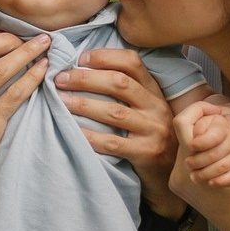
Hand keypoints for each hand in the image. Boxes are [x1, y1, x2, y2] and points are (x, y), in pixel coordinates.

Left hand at [54, 48, 181, 216]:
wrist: (169, 173)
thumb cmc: (148, 135)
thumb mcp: (145, 108)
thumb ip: (124, 89)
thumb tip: (83, 67)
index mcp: (154, 90)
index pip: (132, 62)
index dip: (105, 56)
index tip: (81, 58)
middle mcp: (157, 107)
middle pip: (119, 83)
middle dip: (86, 79)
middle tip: (60, 79)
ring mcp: (154, 130)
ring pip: (114, 112)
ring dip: (83, 104)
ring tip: (60, 101)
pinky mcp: (147, 153)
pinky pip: (113, 143)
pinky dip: (90, 136)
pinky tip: (73, 131)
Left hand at [169, 101, 229, 230]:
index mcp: (191, 166)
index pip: (183, 122)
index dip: (203, 109)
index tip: (224, 113)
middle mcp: (177, 173)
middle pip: (187, 132)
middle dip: (210, 127)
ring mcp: (176, 180)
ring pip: (188, 143)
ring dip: (209, 140)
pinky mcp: (180, 184)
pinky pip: (190, 156)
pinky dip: (205, 152)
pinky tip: (224, 163)